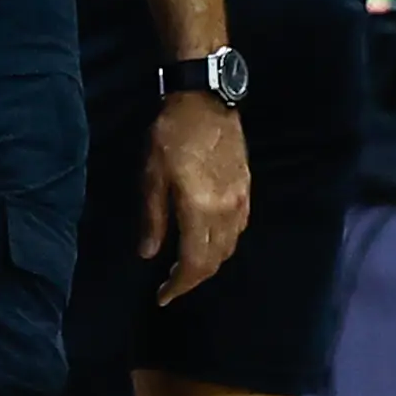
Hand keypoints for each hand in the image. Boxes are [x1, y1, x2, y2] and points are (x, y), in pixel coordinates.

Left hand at [143, 90, 248, 303]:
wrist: (206, 99)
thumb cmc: (171, 135)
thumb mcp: (151, 176)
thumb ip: (152, 219)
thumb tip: (148, 255)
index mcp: (200, 210)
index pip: (194, 264)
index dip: (178, 286)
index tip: (162, 296)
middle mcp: (225, 212)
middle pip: (214, 261)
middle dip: (193, 278)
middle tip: (172, 284)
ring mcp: (240, 201)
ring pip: (229, 247)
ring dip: (209, 263)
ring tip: (188, 265)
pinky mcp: (247, 189)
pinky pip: (238, 229)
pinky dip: (223, 244)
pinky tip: (209, 239)